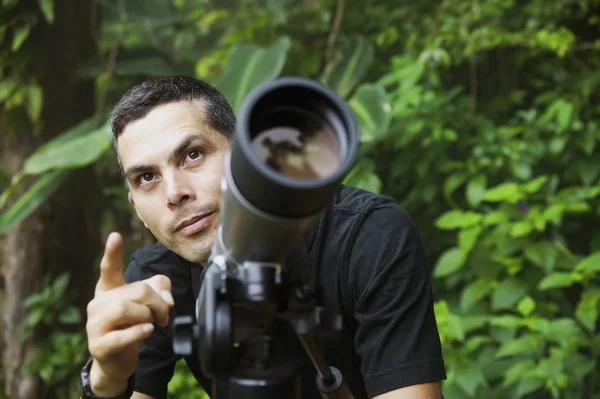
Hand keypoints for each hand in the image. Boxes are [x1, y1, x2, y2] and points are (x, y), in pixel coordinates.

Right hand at [85, 232, 173, 396]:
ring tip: (153, 323)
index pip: (109, 269)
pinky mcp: (99, 345)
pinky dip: (138, 331)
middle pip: (136, 290)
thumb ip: (160, 291)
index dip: (112, 252)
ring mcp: (95, 325)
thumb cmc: (132, 327)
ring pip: (125, 309)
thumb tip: (167, 297)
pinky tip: (147, 330)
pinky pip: (121, 335)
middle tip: (165, 315)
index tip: (115, 235)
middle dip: (158, 302)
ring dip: (148, 315)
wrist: (116, 362)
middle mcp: (98, 304)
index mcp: (109, 290)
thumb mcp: (148, 305)